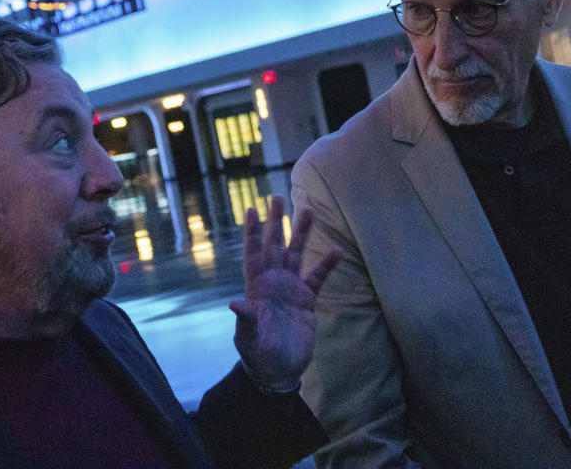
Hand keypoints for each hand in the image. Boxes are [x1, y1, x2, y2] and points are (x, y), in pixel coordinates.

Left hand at [229, 195, 339, 390]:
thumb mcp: (248, 340)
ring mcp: (290, 289)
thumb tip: (234, 304)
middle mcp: (272, 283)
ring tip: (308, 210)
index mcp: (255, 289)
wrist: (278, 372)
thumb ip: (245, 321)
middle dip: (276, 222)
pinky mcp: (306, 300)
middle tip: (277, 197)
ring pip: (296, 255)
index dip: (251, 233)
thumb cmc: (258, 356)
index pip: (252, 254)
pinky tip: (337, 250)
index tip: (251, 210)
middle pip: (274, 246)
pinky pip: (317, 277)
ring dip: (301, 234)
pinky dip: (326, 264)